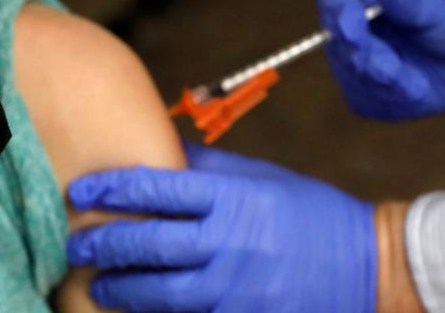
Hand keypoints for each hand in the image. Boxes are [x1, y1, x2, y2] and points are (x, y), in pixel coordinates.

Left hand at [66, 143, 375, 312]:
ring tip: (100, 285)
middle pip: (150, 244)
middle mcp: (232, 242)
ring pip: (162, 293)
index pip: (157, 187)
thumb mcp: (262, 177)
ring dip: (123, 289)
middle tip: (76, 244)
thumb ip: (209, 168)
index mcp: (234, 197)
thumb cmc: (311, 213)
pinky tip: (142, 311)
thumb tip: (159, 148)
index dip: (111, 187)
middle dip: (104, 244)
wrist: (367, 266)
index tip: (82, 190)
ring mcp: (238, 288)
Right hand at [316, 0, 444, 120]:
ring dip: (385, 86)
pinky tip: (419, 89)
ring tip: (418, 86)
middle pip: (339, 42)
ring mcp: (355, 57)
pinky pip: (370, 102)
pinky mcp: (368, 90)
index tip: (350, 29)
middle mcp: (349, 20)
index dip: (337, 10)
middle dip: (365, 58)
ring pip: (353, 77)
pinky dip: (395, 101)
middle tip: (391, 71)